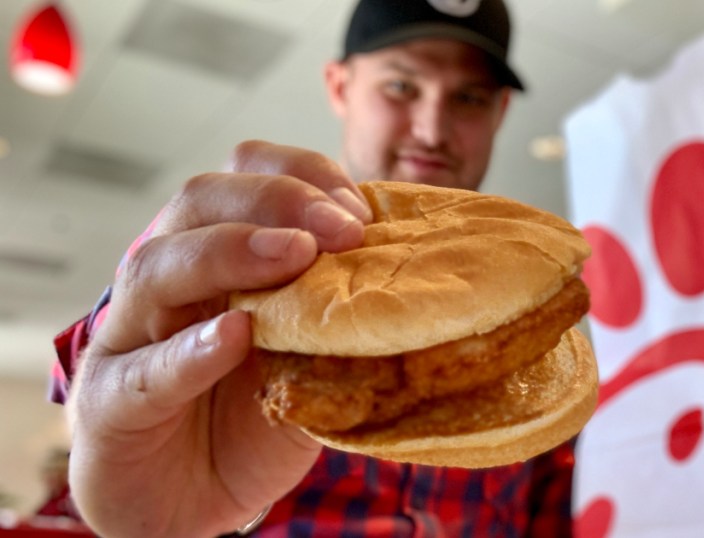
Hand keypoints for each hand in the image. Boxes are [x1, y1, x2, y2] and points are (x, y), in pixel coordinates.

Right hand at [66, 141, 370, 536]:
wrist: (186, 502)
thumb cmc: (247, 420)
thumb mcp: (311, 360)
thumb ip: (342, 319)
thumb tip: (417, 286)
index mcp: (218, 253)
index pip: (248, 175)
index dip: (304, 176)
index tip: (358, 209)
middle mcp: (168, 278)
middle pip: (201, 201)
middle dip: (278, 201)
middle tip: (340, 230)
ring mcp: (130, 337)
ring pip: (157, 267)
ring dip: (231, 252)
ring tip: (293, 256)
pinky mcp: (110, 402)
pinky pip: (143, 369)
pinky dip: (189, 350)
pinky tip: (232, 337)